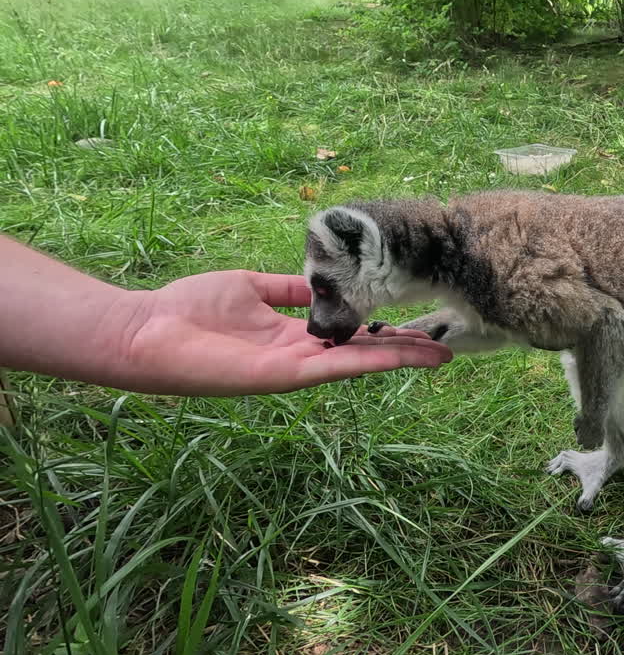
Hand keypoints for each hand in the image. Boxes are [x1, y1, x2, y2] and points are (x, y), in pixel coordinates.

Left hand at [113, 270, 451, 395]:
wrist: (146, 332)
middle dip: (406, 351)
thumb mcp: (248, 286)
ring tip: (440, 356)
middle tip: (447, 349)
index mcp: (291, 335)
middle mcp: (300, 356)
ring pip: (359, 362)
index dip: (386, 331)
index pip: (350, 333)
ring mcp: (294, 369)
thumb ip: (286, 288)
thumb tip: (319, 279)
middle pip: (365, 353)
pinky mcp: (282, 375)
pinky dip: (369, 363)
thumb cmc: (186, 308)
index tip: (419, 326)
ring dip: (401, 360)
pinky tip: (399, 358)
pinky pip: (334, 366)